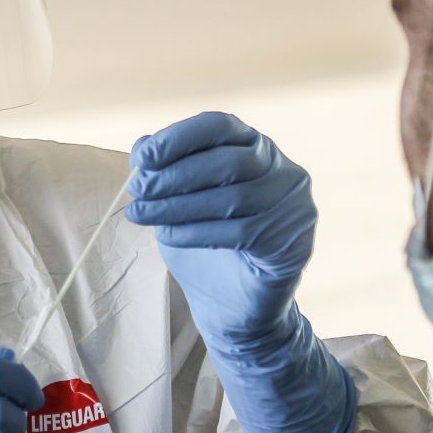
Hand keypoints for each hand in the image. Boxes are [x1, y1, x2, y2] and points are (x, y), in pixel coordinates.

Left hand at [126, 112, 354, 432]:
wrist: (231, 307)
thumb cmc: (205, 244)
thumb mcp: (175, 201)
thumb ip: (163, 172)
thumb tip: (141, 146)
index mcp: (254, 148)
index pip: (219, 125)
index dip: (179, 137)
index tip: (143, 156)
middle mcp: (281, 171)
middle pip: (225, 161)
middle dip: (174, 175)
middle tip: (137, 190)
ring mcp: (294, 206)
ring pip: (231, 198)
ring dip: (177, 205)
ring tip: (141, 214)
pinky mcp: (294, 243)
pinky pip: (241, 233)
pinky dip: (195, 232)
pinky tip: (168, 235)